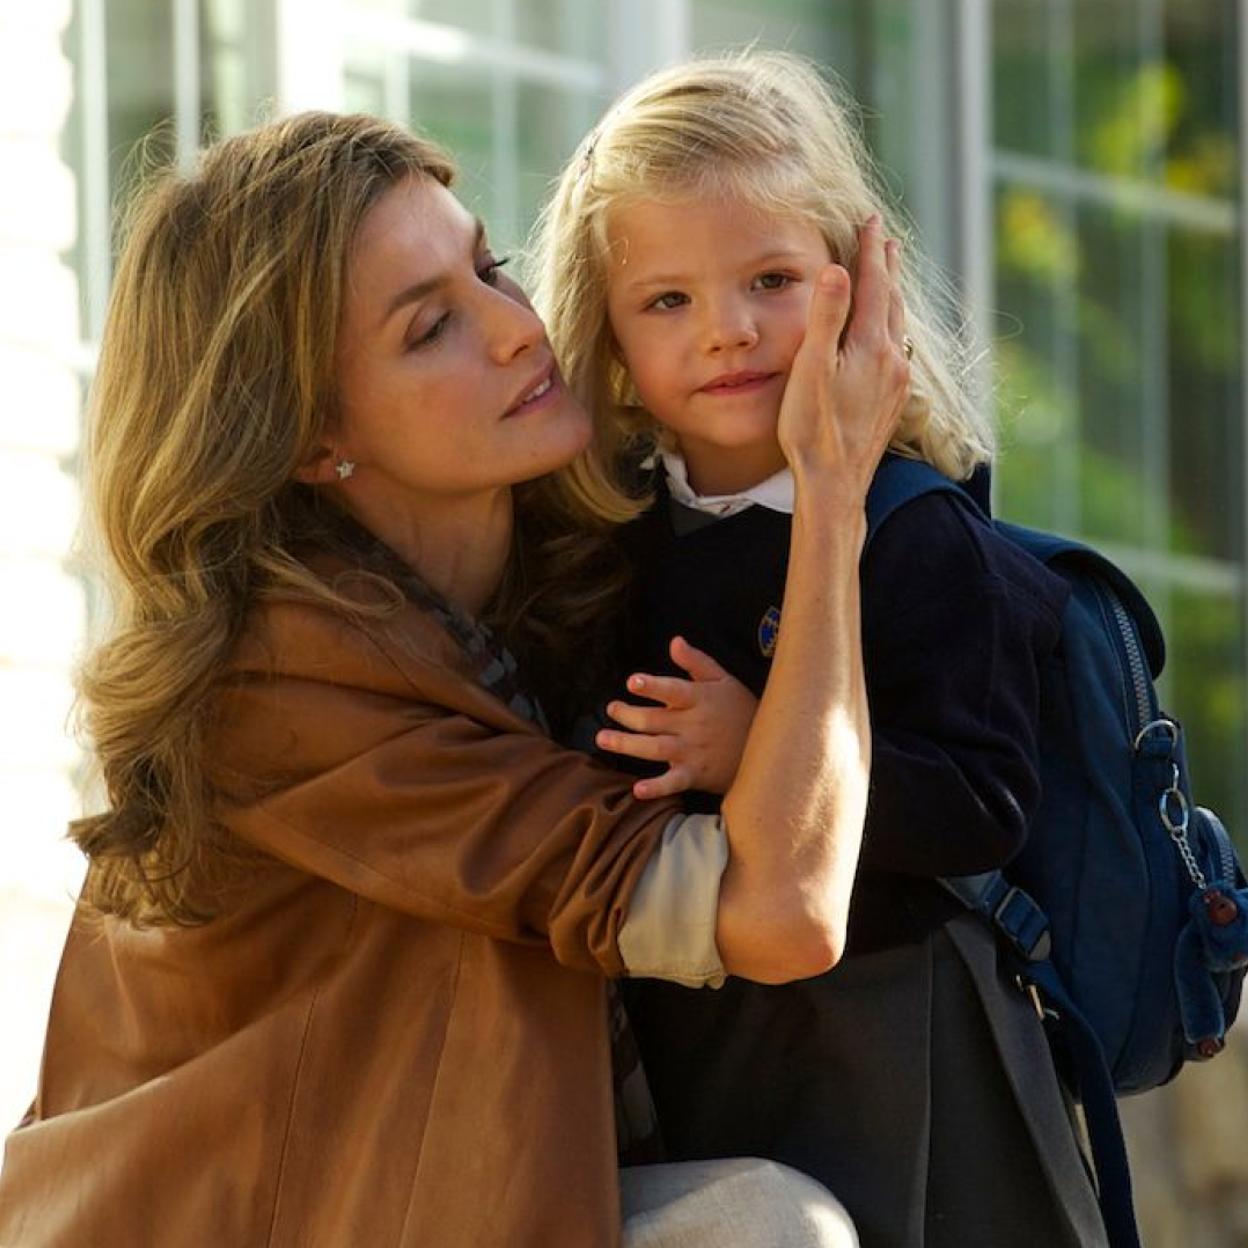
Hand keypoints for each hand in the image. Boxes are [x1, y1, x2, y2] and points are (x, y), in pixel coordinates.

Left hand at [594, 636, 757, 799]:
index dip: (653, 686)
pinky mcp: (695, 774)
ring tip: (604, 738)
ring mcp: (693, 751)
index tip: (632, 682)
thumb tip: (674, 641)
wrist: (768, 747)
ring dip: (627, 744)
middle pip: (653, 720)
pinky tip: (637, 790)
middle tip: (611, 709)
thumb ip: (696, 662)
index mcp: (699, 699)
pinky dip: (656, 788)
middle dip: (627, 715)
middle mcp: (693, 725)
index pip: (673, 690)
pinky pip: (673, 782)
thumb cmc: (740, 709)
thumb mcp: (723, 680)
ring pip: (655, 748)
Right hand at [777, 216, 910, 496]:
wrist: (835, 484)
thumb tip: (838, 270)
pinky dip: (890, 325)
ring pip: (897, 324)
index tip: (870, 220)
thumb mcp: (811, 370)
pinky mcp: (892, 401)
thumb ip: (826, 317)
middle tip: (883, 236)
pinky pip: (896, 348)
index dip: (870, 249)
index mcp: (871, 345)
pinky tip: (887, 333)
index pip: (873, 284)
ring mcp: (896, 382)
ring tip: (888, 276)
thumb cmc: (813, 430)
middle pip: (891, 300)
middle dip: (885, 266)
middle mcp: (892, 359)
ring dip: (891, 295)